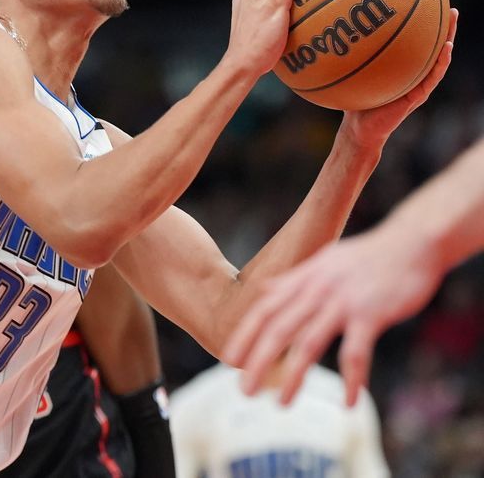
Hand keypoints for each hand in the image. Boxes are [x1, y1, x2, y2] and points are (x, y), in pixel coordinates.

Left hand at [222, 226, 439, 406]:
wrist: (414, 241)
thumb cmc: (369, 255)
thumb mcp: (324, 261)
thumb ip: (294, 279)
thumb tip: (265, 289)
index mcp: (304, 279)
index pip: (264, 309)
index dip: (245, 335)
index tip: (230, 360)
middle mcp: (317, 290)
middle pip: (278, 329)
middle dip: (258, 361)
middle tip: (243, 390)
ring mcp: (342, 302)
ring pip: (309, 343)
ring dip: (293, 375)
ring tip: (282, 403)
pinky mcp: (371, 313)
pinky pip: (356, 353)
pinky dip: (351, 379)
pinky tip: (349, 402)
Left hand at [340, 8, 456, 147]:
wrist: (359, 129)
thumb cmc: (355, 101)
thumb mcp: (353, 74)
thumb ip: (351, 57)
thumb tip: (333, 31)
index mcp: (402, 68)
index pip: (415, 44)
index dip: (423, 26)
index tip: (428, 4)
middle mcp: (413, 74)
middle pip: (431, 47)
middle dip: (442, 27)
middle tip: (449, 6)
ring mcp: (418, 85)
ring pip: (439, 59)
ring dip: (448, 39)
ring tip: (453, 20)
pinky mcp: (417, 96)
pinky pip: (433, 77)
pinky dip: (441, 63)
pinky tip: (446, 48)